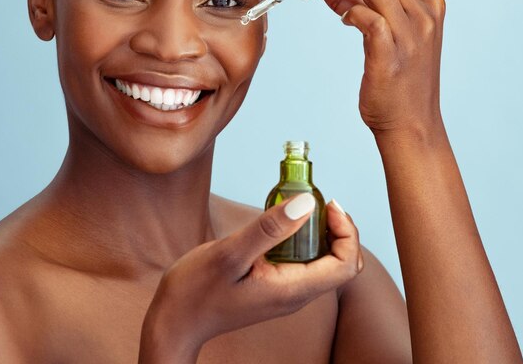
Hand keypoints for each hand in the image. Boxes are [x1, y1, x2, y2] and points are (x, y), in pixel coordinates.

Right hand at [139, 195, 359, 361]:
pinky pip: (300, 264)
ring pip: (321, 263)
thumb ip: (269, 229)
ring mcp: (284, 294)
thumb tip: (306, 204)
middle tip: (313, 200)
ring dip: (318, 233)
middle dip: (336, 230)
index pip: (346, 264)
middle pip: (339, 263)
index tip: (325, 204)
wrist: (175, 321)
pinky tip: (277, 225)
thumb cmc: (195, 292)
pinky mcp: (272, 289)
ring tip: (295, 206)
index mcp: (292, 290)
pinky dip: (299, 241)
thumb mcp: (229, 254)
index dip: (346, 231)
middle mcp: (295, 295)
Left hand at [314, 0, 446, 135]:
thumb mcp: (389, 37)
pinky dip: (348, 11)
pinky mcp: (392, 53)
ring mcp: (411, 34)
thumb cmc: (397, 82)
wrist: (410, 123)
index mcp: (429, 5)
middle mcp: (425, 14)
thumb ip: (366, 8)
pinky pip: (367, 18)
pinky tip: (341, 17)